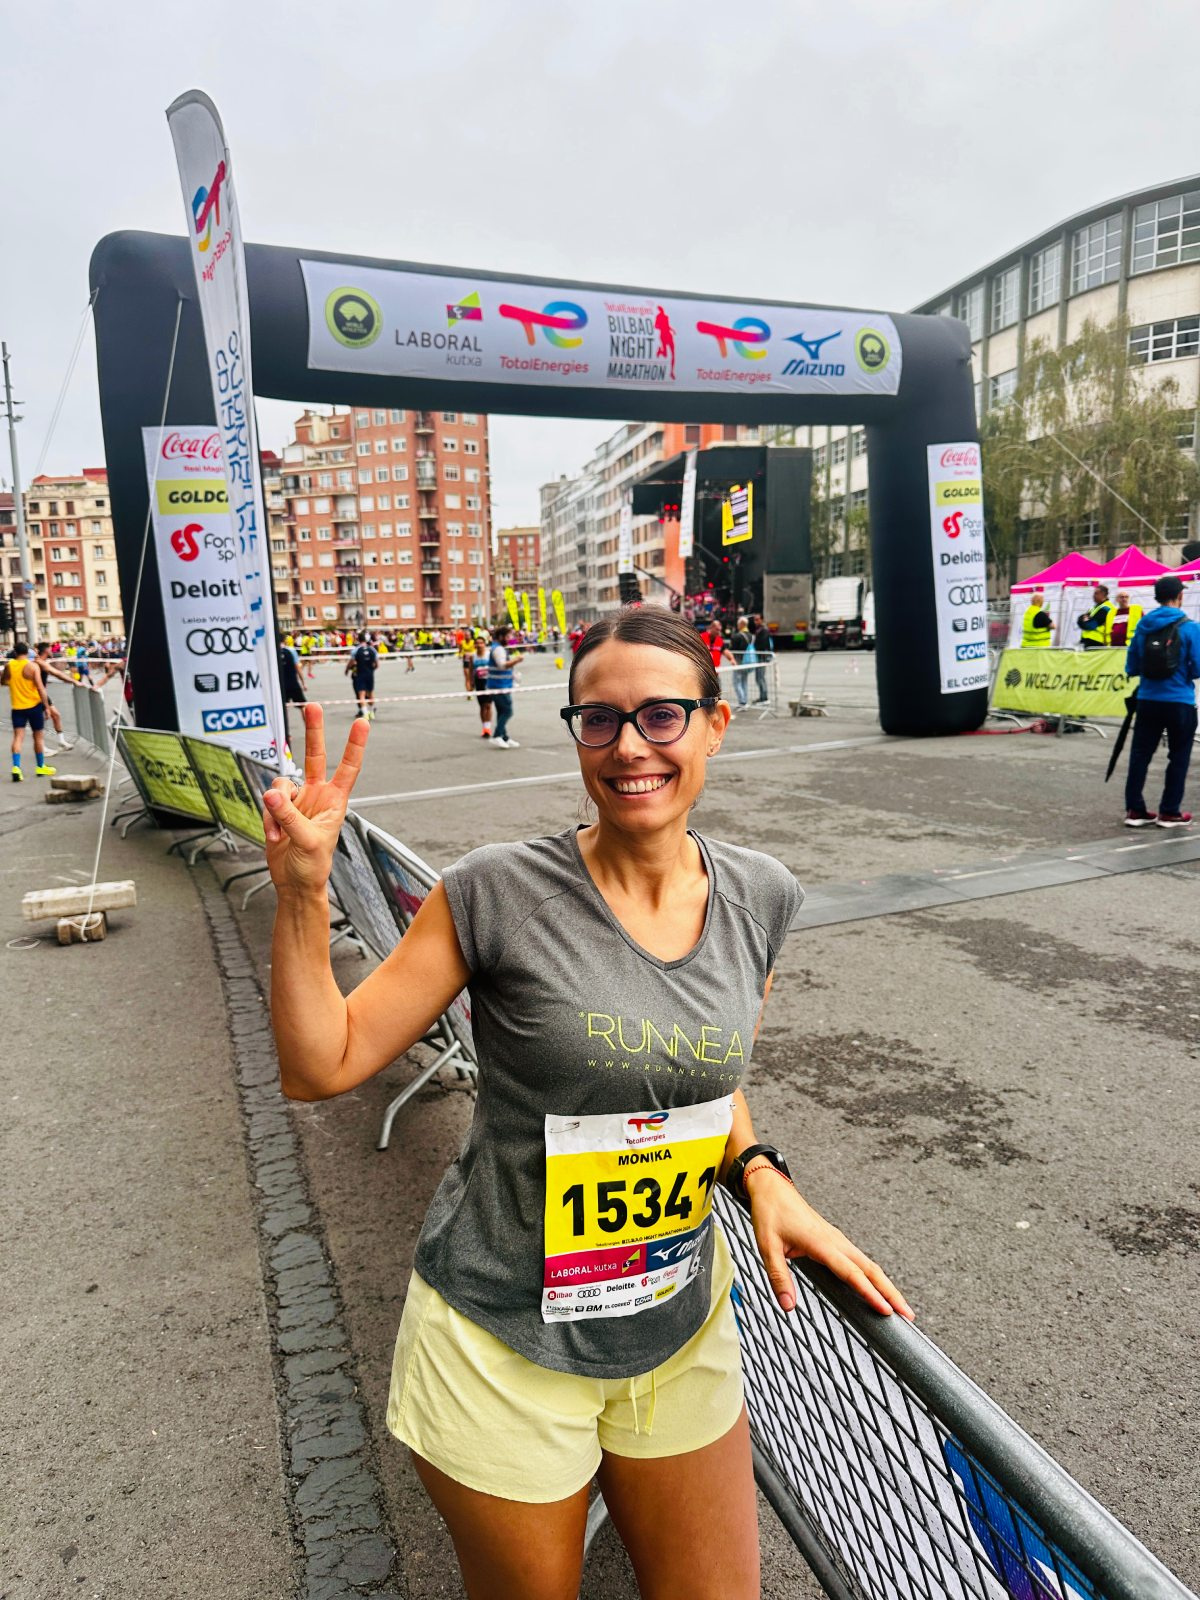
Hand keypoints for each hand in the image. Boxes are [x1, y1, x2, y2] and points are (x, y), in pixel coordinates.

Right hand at [262, 704, 366, 894]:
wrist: (294, 883)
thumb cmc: (313, 867)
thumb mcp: (307, 842)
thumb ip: (290, 817)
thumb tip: (273, 795)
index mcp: (335, 801)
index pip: (348, 768)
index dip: (355, 745)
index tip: (362, 722)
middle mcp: (317, 795)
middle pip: (315, 756)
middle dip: (313, 731)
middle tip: (313, 706)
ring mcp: (297, 801)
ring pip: (280, 785)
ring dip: (276, 809)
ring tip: (281, 832)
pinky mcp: (279, 810)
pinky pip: (268, 803)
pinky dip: (267, 820)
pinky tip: (274, 836)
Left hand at [746, 1169, 913, 1320]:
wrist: (772, 1188)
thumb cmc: (770, 1213)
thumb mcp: (767, 1246)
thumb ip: (779, 1277)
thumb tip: (788, 1306)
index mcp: (822, 1243)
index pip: (852, 1273)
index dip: (870, 1293)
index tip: (887, 1310)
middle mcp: (836, 1241)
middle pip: (870, 1269)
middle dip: (891, 1292)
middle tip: (908, 1315)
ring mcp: (837, 1240)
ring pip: (868, 1264)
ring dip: (886, 1284)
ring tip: (900, 1306)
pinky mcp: (835, 1240)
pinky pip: (859, 1260)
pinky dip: (873, 1275)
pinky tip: (877, 1286)